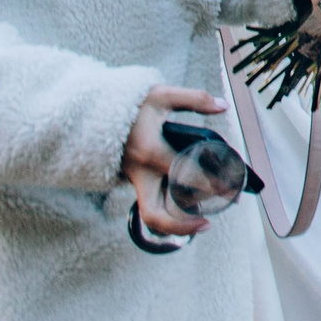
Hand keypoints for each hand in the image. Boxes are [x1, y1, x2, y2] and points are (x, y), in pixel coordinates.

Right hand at [122, 84, 229, 240]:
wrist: (92, 112)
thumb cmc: (129, 105)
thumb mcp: (161, 95)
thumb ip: (194, 99)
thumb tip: (223, 105)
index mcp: (149, 152)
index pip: (183, 175)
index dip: (208, 184)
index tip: (229, 187)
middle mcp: (139, 173)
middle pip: (155, 214)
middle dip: (181, 225)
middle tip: (207, 223)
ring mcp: (133, 181)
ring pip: (149, 215)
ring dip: (173, 225)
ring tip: (201, 221)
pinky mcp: (132, 182)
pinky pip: (149, 204)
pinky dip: (167, 212)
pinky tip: (189, 209)